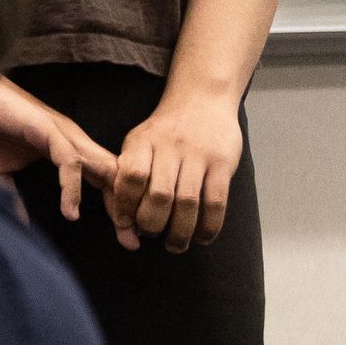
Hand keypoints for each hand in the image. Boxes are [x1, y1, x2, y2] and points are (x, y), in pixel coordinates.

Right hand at [0, 77, 118, 229]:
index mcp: (63, 150)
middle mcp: (69, 140)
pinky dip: (72, 187)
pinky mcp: (44, 128)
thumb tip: (20, 223)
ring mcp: (60, 132)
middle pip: (112, 175)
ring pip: (101, 166)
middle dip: (126, 208)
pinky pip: (69, 161)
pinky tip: (70, 212)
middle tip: (134, 242)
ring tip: (121, 229)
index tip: (127, 241)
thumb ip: (11, 195)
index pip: (103, 181)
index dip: (116, 210)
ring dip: (114, 199)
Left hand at [112, 90, 244, 253]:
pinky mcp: (222, 162)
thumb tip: (123, 218)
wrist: (202, 99)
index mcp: (142, 142)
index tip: (127, 224)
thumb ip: (130, 173)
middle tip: (152, 236)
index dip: (128, 204)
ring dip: (181, 231)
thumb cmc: (165, 130)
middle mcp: (169, 147)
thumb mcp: (139, 141)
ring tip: (175, 245)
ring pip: (188, 202)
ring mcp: (198, 154)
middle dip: (154, 224)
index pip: (132, 176)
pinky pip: (215, 201)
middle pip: (160, 195)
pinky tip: (202, 238)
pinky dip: (209, 225)